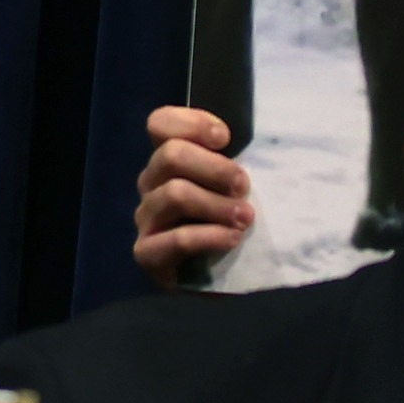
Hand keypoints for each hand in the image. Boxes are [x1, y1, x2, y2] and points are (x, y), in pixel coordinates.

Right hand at [132, 106, 257, 287]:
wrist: (229, 279)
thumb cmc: (236, 222)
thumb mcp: (239, 186)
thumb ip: (236, 163)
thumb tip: (256, 148)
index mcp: (170, 162)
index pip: (159, 124)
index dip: (191, 123)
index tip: (225, 139)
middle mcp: (152, 184)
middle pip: (169, 155)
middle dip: (214, 167)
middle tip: (244, 186)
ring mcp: (147, 218)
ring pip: (173, 193)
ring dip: (216, 204)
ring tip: (245, 218)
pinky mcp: (147, 253)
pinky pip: (175, 239)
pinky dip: (208, 237)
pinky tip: (232, 240)